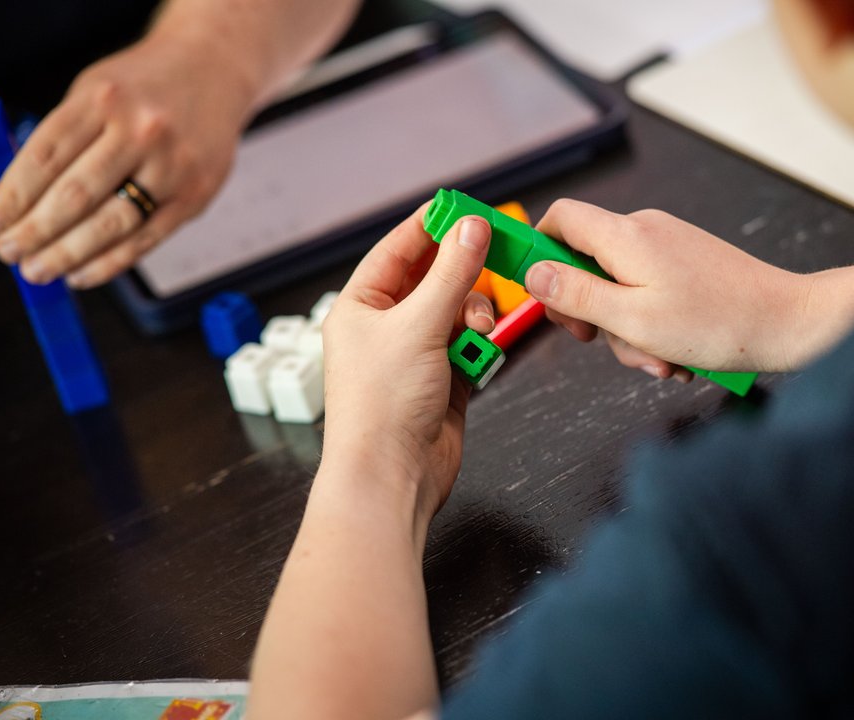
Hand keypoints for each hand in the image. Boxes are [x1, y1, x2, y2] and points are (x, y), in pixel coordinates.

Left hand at [0, 31, 256, 287]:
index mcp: (104, 99)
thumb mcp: (95, 92)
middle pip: (76, 194)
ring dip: (68, 254)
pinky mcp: (195, 196)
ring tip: (39, 271)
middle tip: (10, 252)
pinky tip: (82, 273)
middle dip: (35, 231)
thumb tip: (18, 201)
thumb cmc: (144, 88)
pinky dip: (109, 262)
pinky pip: (146, 239)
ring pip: (111, 223)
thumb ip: (62, 139)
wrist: (213, 72)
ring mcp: (173, 167)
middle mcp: (141, 131)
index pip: (46, 157)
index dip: (12, 196)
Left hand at [320, 207, 493, 525]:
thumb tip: (472, 229)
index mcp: (360, 307)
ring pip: (458, 312)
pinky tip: (481, 354)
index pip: (397, 250)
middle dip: (462, 275)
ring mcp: (415, 355)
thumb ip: (451, 273)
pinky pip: (469, 346)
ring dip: (474, 315)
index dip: (430, 226)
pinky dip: (479, 346)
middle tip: (493, 257)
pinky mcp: (442, 380)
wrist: (393, 476)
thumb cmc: (381, 407)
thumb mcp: (418, 326)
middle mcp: (385, 328)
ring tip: (479, 329)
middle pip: (433, 280)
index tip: (464, 207)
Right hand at [523, 200, 807, 374]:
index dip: (537, 249)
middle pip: (585, 262)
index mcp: (626, 236)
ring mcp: (668, 247)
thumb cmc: (718, 324)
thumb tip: (532, 274)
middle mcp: (645, 231)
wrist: (788, 323)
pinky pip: (647, 293)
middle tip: (599, 341)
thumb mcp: (631, 319)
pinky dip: (650, 326)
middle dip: (588, 310)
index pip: (560, 218)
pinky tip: (673, 354)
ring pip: (618, 287)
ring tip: (656, 360)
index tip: (536, 290)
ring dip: (626, 330)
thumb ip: (575, 295)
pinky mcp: (686, 265)